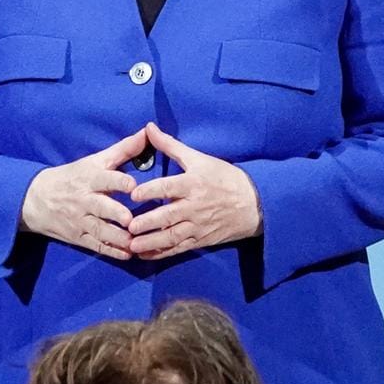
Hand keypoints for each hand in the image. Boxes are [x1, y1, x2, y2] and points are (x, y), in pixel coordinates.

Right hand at [20, 128, 146, 259]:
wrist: (35, 199)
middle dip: (115, 213)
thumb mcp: (94, 160)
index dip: (118, 181)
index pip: (104, 179)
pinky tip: (127, 255)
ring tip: (136, 243)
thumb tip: (148, 132)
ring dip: (118, 238)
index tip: (133, 185)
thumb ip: (123, 149)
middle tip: (130, 219)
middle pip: (100, 207)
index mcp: (89, 178)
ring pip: (100, 231)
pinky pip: (96, 246)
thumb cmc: (72, 176)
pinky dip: (112, 251)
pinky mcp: (79, 237)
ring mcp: (81, 220)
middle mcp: (85, 200)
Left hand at [127, 123, 261, 259]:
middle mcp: (194, 206)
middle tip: (129, 226)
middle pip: (168, 216)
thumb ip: (170, 145)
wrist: (254, 204)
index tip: (134, 194)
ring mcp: (197, 225)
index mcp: (193, 183)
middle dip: (148, 222)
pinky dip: (162, 253)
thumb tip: (149, 128)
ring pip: (172, 236)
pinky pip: (179, 248)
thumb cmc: (224, 177)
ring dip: (151, 243)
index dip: (151, 191)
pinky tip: (145, 255)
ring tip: (132, 246)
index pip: (169, 187)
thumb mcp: (199, 158)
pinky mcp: (200, 240)